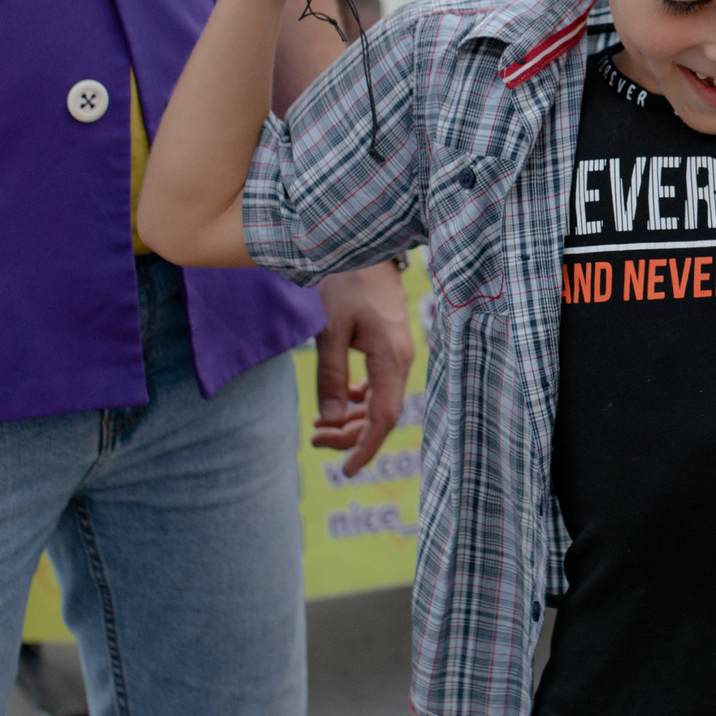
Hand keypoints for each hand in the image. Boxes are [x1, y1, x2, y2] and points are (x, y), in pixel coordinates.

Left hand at [309, 261, 413, 475]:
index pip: (384, 418)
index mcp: (391, 358)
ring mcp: (397, 352)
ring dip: (350, 418)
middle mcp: (401, 359)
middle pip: (381, 415)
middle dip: (349, 435)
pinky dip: (357, 399)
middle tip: (314, 441)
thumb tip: (328, 419)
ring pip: (379, 401)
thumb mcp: (329, 329)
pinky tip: (337, 401)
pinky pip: (378, 384)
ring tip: (317, 427)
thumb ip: (330, 375)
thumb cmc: (344, 281)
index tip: (347, 472)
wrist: (360, 244)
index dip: (366, 448)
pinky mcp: (388, 344)